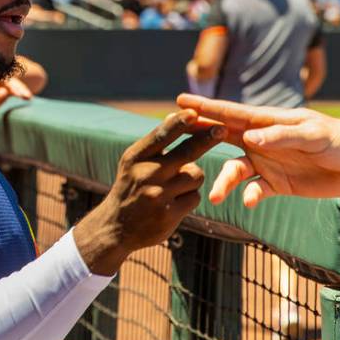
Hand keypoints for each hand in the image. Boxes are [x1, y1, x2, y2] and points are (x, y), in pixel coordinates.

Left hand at [0, 76, 31, 126]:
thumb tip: (5, 91)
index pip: (4, 81)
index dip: (13, 86)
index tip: (20, 95)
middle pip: (10, 81)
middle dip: (20, 87)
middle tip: (28, 96)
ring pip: (13, 86)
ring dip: (21, 90)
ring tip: (29, 97)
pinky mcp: (1, 94)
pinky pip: (12, 92)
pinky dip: (19, 94)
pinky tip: (26, 98)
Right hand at [74, 110, 225, 274]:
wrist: (115, 227)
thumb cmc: (131, 186)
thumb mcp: (134, 161)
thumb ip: (155, 143)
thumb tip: (180, 116)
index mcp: (136, 157)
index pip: (161, 135)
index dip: (179, 122)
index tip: (194, 112)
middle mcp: (146, 174)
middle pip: (187, 153)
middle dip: (207, 139)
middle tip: (223, 129)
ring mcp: (158, 195)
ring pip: (196, 175)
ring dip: (192, 178)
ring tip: (176, 185)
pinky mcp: (168, 214)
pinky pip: (195, 197)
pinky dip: (190, 197)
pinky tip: (175, 202)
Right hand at [176, 94, 339, 207]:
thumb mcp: (314, 135)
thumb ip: (281, 136)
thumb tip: (249, 138)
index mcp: (270, 121)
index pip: (233, 113)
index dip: (207, 108)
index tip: (181, 100)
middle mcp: (263, 140)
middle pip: (224, 138)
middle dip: (200, 138)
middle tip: (174, 139)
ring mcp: (269, 162)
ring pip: (235, 170)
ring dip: (224, 181)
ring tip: (216, 196)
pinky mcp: (278, 184)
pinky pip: (255, 190)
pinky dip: (249, 196)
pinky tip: (249, 201)